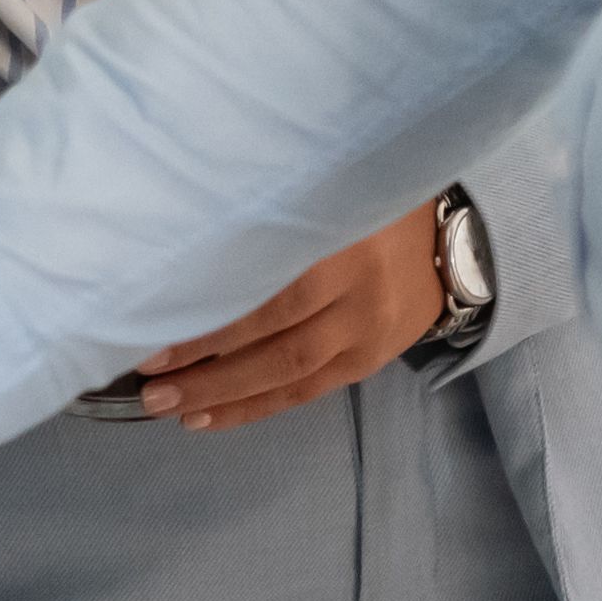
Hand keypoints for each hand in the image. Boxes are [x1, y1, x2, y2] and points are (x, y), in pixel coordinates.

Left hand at [136, 208, 445, 433]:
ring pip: (289, 372)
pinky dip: (254, 408)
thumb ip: (272, 208)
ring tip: (168, 407)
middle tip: (149, 387)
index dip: (213, 315)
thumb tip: (181, 235)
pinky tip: (209, 417)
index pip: (271, 284)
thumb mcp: (327, 183)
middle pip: (276, 339)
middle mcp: (361, 287)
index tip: (150, 328)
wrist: (452, 245)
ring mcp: (368, 330)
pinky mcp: (368, 361)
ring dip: (223, 395)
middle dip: (207, 368)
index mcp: (345, 230)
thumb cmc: (363, 198)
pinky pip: (305, 392)